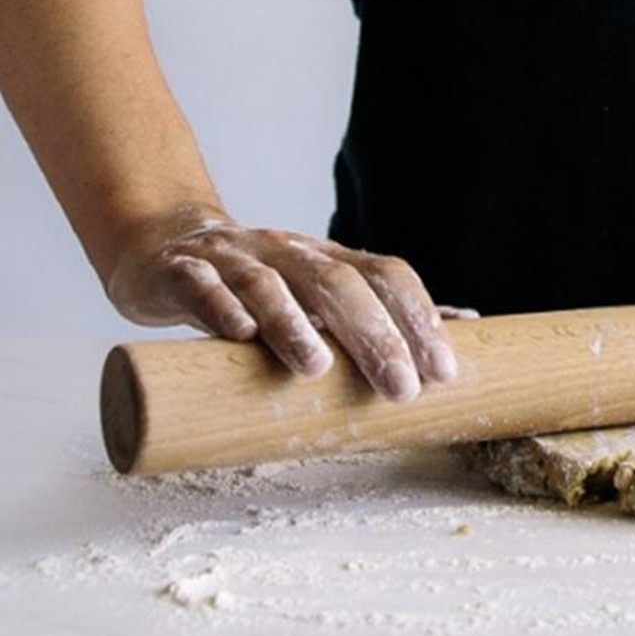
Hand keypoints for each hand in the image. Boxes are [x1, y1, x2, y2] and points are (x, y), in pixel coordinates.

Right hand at [105, 203, 458, 399]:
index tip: (443, 372)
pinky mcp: (180, 272)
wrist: (166, 248)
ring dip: (294, 322)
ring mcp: (233, 259)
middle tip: (400, 388)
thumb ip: (384, 312)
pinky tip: (238, 333)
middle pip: (338, 284)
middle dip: (374, 335)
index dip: (418, 318)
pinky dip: (220, 306)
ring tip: (316, 366)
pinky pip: (200, 284)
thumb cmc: (262, 286)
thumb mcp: (323, 295)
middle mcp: (288, 253)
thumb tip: (466, 325)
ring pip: (267, 283)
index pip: (387, 276)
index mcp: (329, 261)